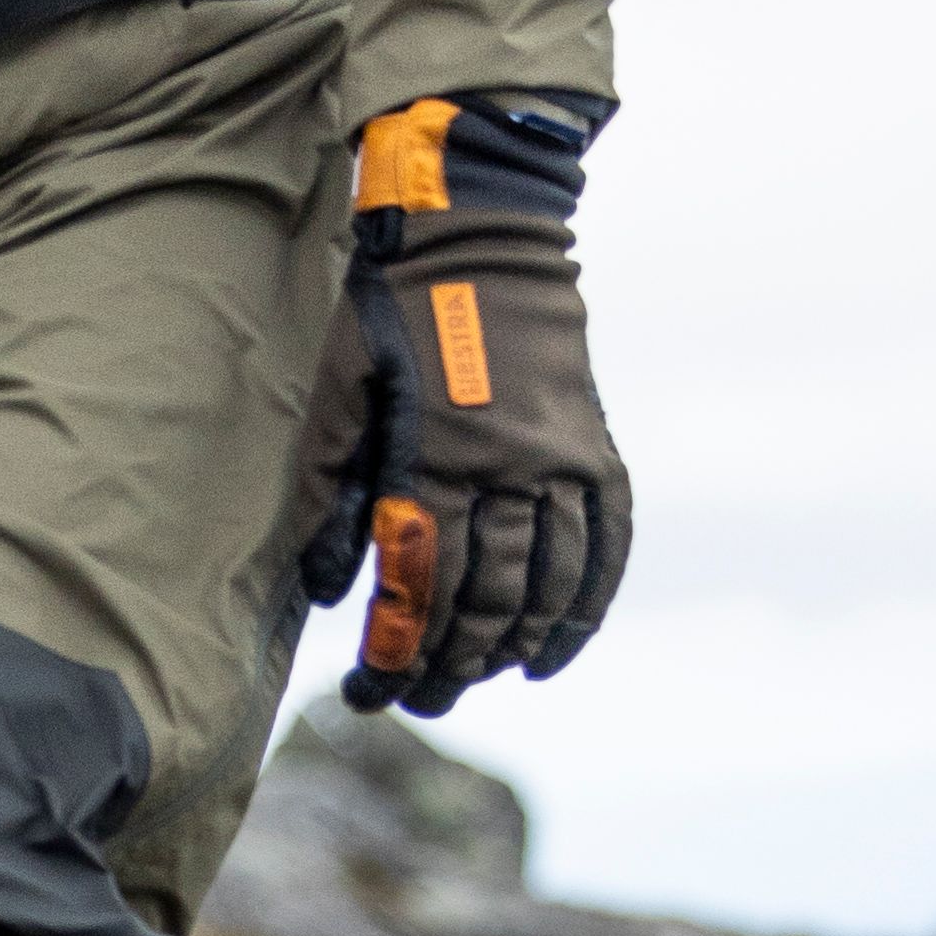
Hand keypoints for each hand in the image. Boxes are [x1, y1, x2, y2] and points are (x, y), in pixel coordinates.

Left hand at [298, 103, 630, 710]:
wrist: (480, 234)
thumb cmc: (389, 314)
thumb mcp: (338, 395)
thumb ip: (331, 495)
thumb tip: (331, 591)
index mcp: (432, 459)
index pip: (418, 589)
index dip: (393, 655)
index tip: (369, 693)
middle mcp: (506, 469)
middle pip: (483, 602)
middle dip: (447, 667)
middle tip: (418, 701)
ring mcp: (559, 460)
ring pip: (545, 586)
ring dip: (510, 649)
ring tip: (476, 682)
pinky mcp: (595, 448)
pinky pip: (604, 547)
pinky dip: (583, 607)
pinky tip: (552, 652)